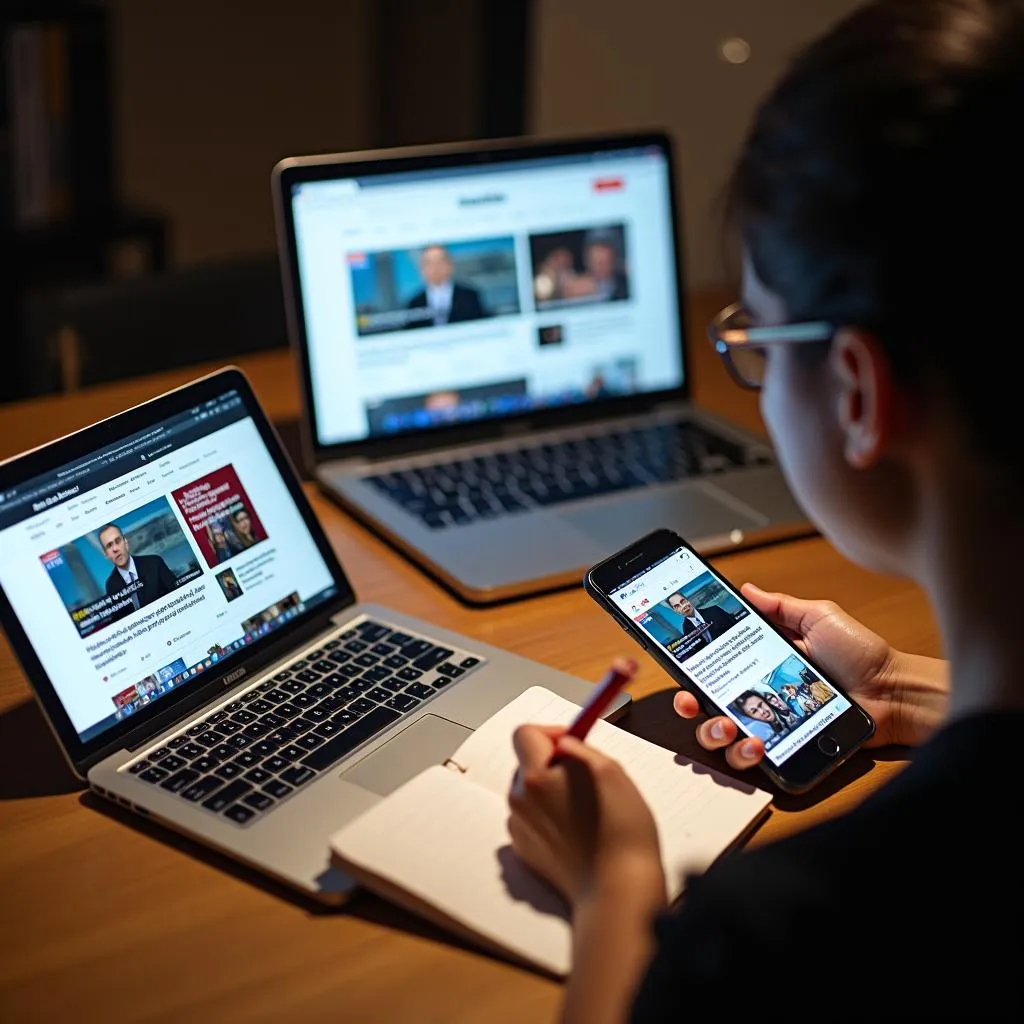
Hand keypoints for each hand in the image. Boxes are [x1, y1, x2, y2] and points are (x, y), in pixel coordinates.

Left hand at [507, 725, 665, 908]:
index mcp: (536, 777)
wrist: (617, 890)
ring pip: (529, 792)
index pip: (525, 733)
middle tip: (585, 779)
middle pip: (527, 763)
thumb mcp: (611, 771)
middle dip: (552, 764)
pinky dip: (548, 817)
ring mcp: (520, 828)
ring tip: (584, 810)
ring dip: (550, 791)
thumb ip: (580, 748)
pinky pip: (531, 819)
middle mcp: (520, 801)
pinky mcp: (526, 851)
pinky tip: (575, 831)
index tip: (572, 743)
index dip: (551, 732)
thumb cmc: (621, 832)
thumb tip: (565, 741)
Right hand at [674, 583, 948, 769]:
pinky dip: (745, 754)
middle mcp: (759, 697)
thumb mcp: (818, 618)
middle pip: (705, 708)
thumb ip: (780, 606)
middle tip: (693, 702)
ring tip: (727, 726)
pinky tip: (754, 743)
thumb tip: (746, 588)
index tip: (677, 666)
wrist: (893, 689)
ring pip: (721, 740)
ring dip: (713, 733)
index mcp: (759, 665)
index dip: (689, 669)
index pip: (713, 669)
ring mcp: (770, 726)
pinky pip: (754, 760)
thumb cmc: (861, 654)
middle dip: (689, 706)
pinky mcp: (786, 749)